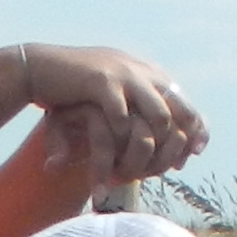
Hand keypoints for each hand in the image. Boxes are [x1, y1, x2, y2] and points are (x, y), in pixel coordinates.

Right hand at [16, 46, 206, 178]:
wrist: (40, 68)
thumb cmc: (78, 89)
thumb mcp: (115, 95)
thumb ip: (139, 110)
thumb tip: (166, 137)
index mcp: (149, 73)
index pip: (187, 103)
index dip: (196, 129)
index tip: (194, 153)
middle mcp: (143, 72)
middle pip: (180, 110)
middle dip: (180, 143)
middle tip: (170, 168)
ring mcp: (124, 75)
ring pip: (159, 116)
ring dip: (153, 146)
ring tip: (143, 163)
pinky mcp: (102, 82)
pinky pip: (123, 116)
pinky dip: (123, 139)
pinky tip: (115, 154)